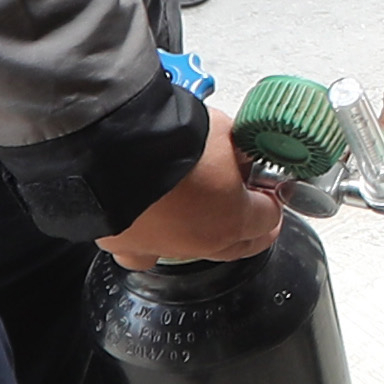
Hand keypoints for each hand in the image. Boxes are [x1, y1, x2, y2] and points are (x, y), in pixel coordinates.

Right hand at [101, 108, 285, 264]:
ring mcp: (162, 248)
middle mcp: (200, 243)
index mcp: (234, 219)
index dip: (273, 199)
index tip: (269, 189)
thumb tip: (241, 155)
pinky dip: (155, 238)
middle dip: (250, 226)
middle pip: (239, 245)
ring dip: (204, 231)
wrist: (110, 145)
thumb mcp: (224, 132)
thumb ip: (239, 151)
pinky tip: (154, 221)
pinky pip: (146, 251)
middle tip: (251, 208)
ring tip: (201, 208)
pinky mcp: (127, 245)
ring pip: (193, 250)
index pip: (269, 218)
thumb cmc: (168, 136)